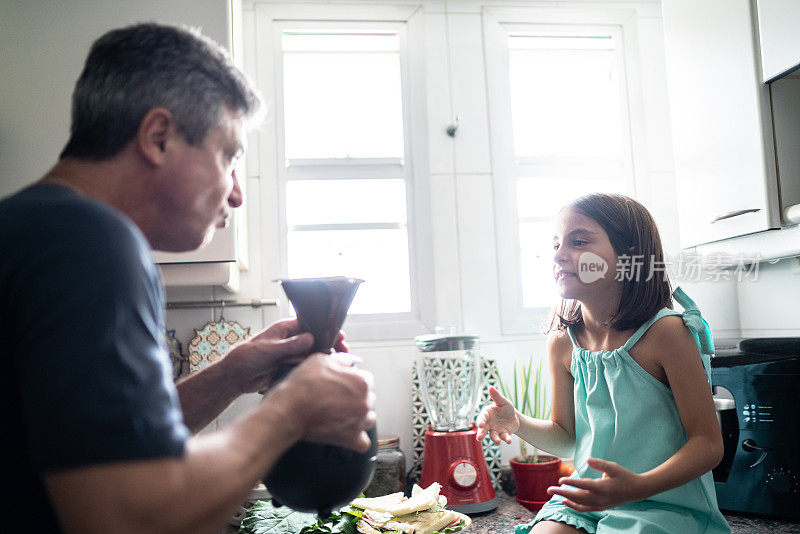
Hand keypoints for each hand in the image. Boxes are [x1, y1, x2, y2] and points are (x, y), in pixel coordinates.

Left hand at [221, 319, 348, 393]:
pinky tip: (327, 370)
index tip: (339, 336)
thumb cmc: (247, 357)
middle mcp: (291, 338)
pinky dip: (317, 366)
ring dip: (326, 356)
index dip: (326, 329)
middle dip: (331, 343)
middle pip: (316, 338)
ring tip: (340, 362)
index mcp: (286, 328)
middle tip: (344, 350)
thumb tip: (309, 339)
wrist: (236, 376)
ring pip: (314, 351)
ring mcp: (291, 351)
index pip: (311, 324)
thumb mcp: (269, 350)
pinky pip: (307, 364)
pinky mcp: (290, 364)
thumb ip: (290, 345)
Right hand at [271, 353, 375, 452]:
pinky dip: (357, 438)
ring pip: (369, 418)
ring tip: (342, 414)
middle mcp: (365, 403)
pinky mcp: (350, 439)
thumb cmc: (303, 384)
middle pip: (368, 398)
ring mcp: (359, 422)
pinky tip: (346, 431)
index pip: (367, 379)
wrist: (289, 410)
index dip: (353, 380)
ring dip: (359, 416)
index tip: (342, 383)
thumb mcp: (322, 360)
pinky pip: (363, 442)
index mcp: (362, 383)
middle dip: (356, 397)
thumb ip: (341, 361)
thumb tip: (349, 363)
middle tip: (338, 398)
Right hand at [475, 387, 519, 444]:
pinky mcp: (503, 435)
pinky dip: (506, 439)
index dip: (481, 421)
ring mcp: (495, 430)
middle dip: (481, 434)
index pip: (482, 417)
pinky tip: (509, 441)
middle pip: (483, 430)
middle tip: (479, 439)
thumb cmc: (505, 407)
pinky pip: (504, 437)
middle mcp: (489, 424)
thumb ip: (496, 396)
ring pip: (493, 436)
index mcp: (487, 414)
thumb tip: (491, 387)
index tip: (481, 425)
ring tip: (497, 442)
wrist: (514, 416)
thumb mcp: (502, 401)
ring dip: (494, 439)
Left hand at [546, 457, 645, 511]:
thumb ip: (600, 464)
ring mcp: (599, 504)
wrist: (636, 491)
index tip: (560, 479)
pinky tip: (564, 502)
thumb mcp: (614, 467)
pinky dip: (573, 506)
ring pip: (578, 504)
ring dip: (565, 499)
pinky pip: (583, 508)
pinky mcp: (599, 507)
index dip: (572, 483)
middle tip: (548, 490)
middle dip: (561, 493)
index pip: (584, 486)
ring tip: (554, 494)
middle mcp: (599, 498)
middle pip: (577, 497)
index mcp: (603, 488)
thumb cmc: (624, 476)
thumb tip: (588, 460)